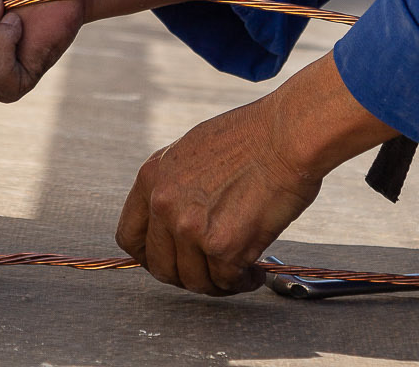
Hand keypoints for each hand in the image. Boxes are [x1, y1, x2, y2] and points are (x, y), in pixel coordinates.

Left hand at [115, 51, 395, 294]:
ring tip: (242, 269)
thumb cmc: (254, 136)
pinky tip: (258, 269)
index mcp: (152, 176)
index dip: (150, 255)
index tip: (170, 259)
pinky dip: (243, 282)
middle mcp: (164, 203)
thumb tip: (173, 217)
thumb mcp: (194, 149)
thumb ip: (175, 185)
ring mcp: (190, 227)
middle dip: (186, 273)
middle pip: (160, 266)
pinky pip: (226, 282)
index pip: (130, 236)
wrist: (288, 135)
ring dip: (218, 281)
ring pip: (194, 280)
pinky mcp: (221, 246)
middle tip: (212, 268)